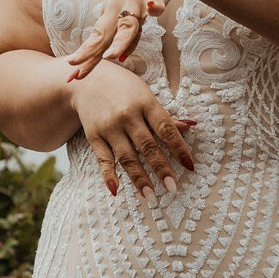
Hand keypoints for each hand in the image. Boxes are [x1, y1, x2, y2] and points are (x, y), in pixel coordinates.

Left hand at [67, 0, 185, 79]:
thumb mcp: (132, 13)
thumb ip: (126, 35)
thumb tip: (119, 59)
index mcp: (111, 13)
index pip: (95, 39)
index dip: (85, 57)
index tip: (71, 76)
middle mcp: (119, 7)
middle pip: (104, 33)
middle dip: (90, 52)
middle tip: (75, 69)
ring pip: (128, 22)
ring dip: (121, 40)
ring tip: (111, 56)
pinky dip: (156, 4)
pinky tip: (156, 7)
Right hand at [69, 60, 195, 198]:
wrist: (87, 81)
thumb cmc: (124, 88)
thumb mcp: (146, 95)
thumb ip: (164, 116)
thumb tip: (191, 127)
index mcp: (145, 103)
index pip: (165, 128)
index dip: (179, 147)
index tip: (189, 166)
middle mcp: (127, 116)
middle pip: (147, 146)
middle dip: (161, 168)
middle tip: (173, 187)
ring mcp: (110, 127)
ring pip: (127, 156)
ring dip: (139, 178)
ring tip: (150, 196)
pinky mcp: (94, 136)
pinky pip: (103, 158)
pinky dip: (108, 175)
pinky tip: (116, 190)